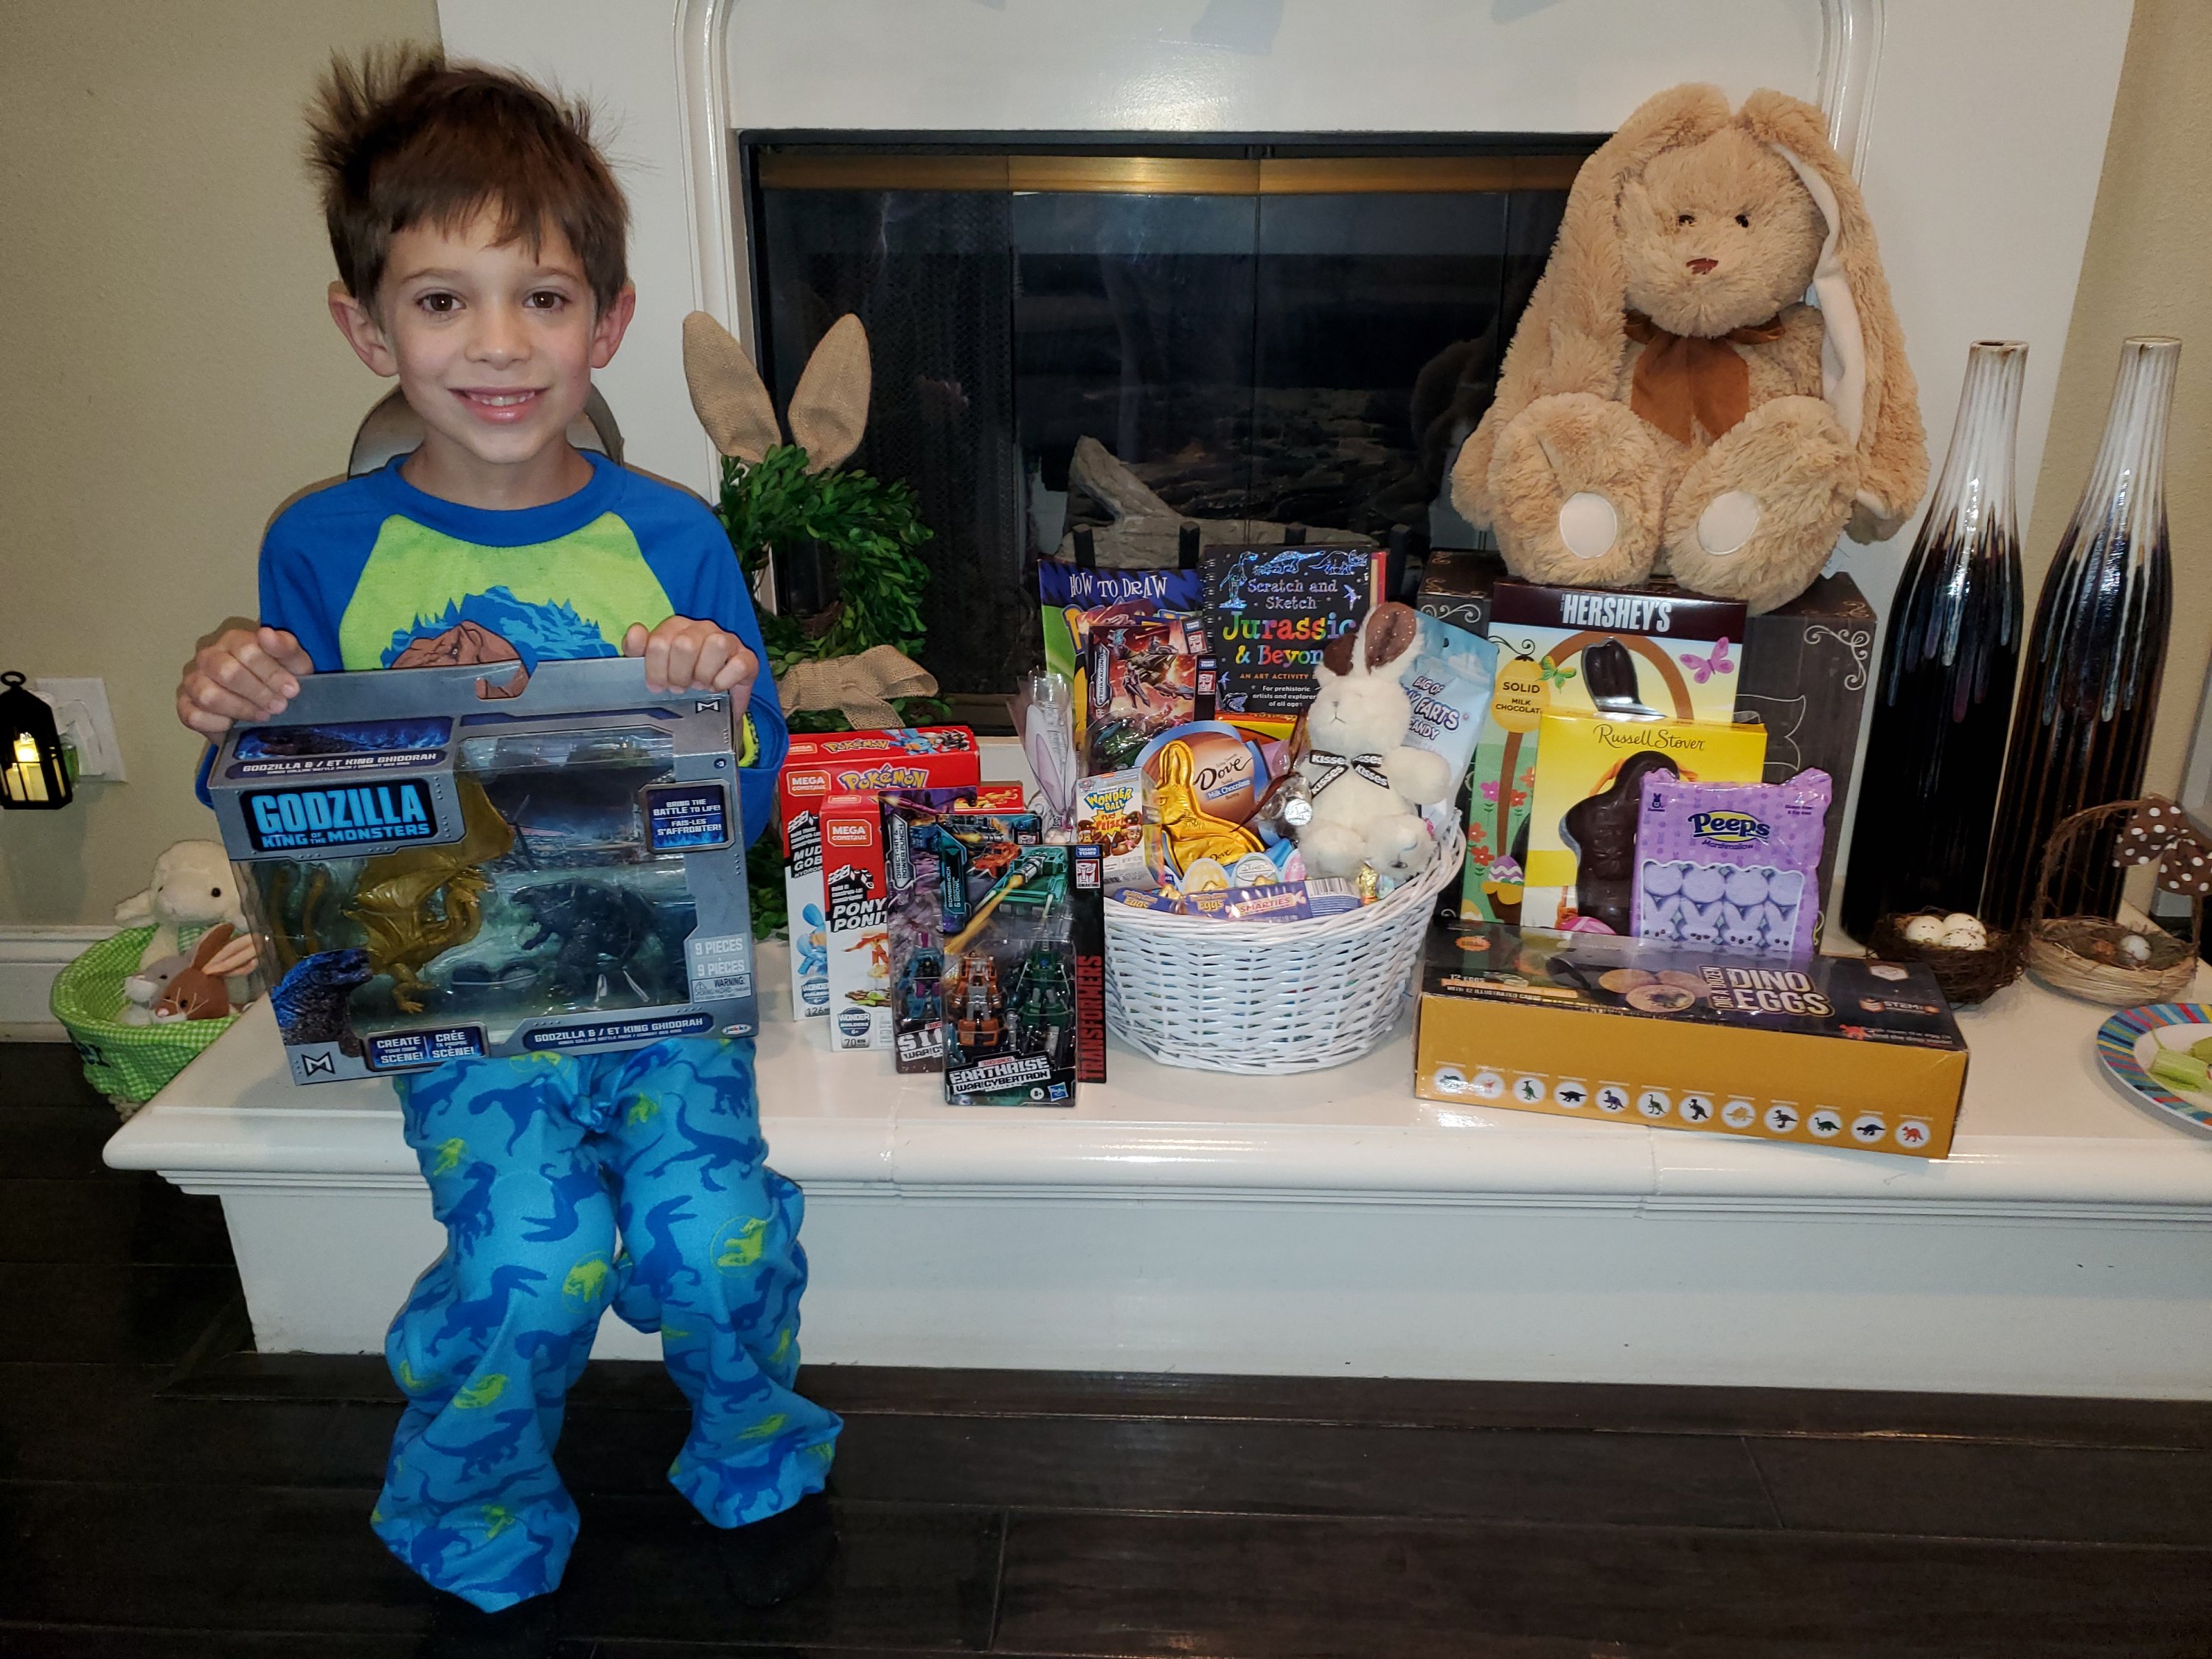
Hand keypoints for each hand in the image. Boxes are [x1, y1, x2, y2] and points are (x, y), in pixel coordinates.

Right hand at [176, 626, 312, 736]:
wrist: (270, 708)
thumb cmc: (280, 680)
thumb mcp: (294, 664)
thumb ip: (285, 647)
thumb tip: (267, 634)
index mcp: (234, 641)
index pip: (247, 650)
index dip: (271, 673)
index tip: (291, 690)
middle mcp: (209, 657)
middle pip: (226, 672)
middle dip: (257, 693)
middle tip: (278, 706)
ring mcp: (194, 681)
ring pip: (208, 695)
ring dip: (240, 709)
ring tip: (262, 716)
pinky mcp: (186, 706)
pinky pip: (194, 716)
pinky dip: (216, 724)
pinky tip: (234, 724)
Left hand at [622, 617, 758, 697]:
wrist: (710, 706)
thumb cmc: (681, 681)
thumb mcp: (653, 668)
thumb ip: (637, 650)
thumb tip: (636, 632)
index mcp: (676, 626)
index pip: (659, 641)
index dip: (656, 670)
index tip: (658, 686)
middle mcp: (702, 628)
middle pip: (685, 644)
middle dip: (679, 674)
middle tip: (680, 687)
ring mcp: (727, 640)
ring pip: (716, 645)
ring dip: (703, 674)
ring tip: (699, 685)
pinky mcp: (747, 658)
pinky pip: (738, 664)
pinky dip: (725, 681)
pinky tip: (717, 687)